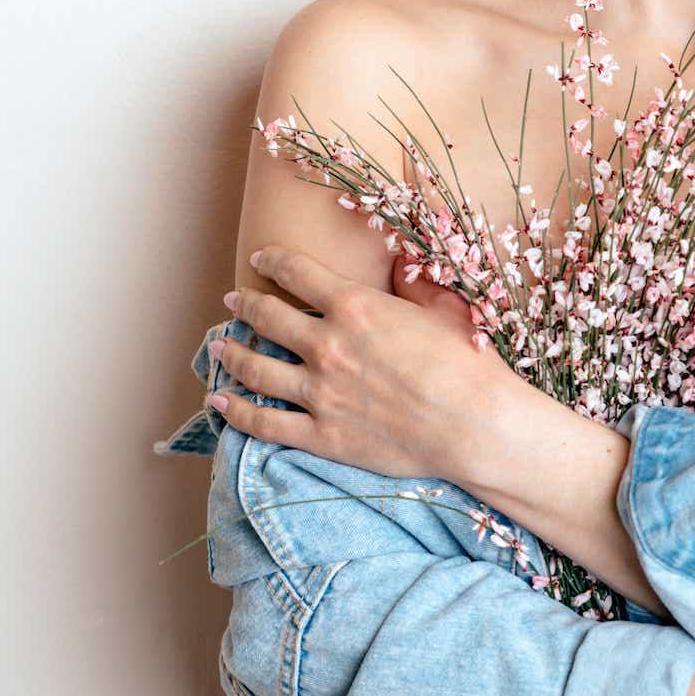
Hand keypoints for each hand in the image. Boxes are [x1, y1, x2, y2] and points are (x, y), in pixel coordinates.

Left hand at [208, 246, 511, 478]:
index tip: (262, 259)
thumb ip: (413, 281)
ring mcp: (319, 394)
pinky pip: (265, 424)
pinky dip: (236, 412)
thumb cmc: (469, 364)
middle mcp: (327, 346)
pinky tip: (220, 403)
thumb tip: (398, 261)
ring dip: (231, 355)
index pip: (297, 274)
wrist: (476, 425)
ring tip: (218, 349)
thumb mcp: (444, 308)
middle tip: (233, 301)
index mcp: (355, 307)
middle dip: (244, 305)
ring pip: (255, 370)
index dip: (273, 261)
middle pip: (266, 318)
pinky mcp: (322, 436)